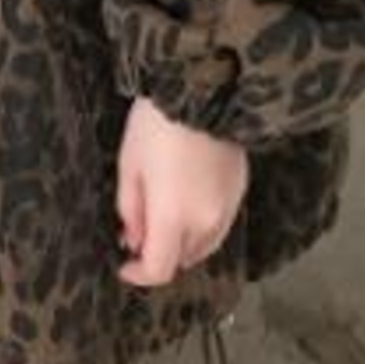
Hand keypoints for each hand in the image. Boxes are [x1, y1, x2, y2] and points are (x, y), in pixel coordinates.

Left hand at [115, 95, 248, 286]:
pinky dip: (201, 223)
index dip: (139, 275)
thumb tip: (133, 240)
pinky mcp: (240, 191)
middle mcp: (206, 222)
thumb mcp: (129, 164)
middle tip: (139, 229)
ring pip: (204, 245)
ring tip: (162, 214)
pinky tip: (187, 199)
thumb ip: (130, 209)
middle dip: (160, 252)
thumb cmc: (156, 124)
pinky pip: (219, 223)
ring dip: (182, 241)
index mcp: (174, 217)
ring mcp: (228, 208)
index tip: (124, 265)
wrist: (202, 89)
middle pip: (183, 259)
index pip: (160, 269)